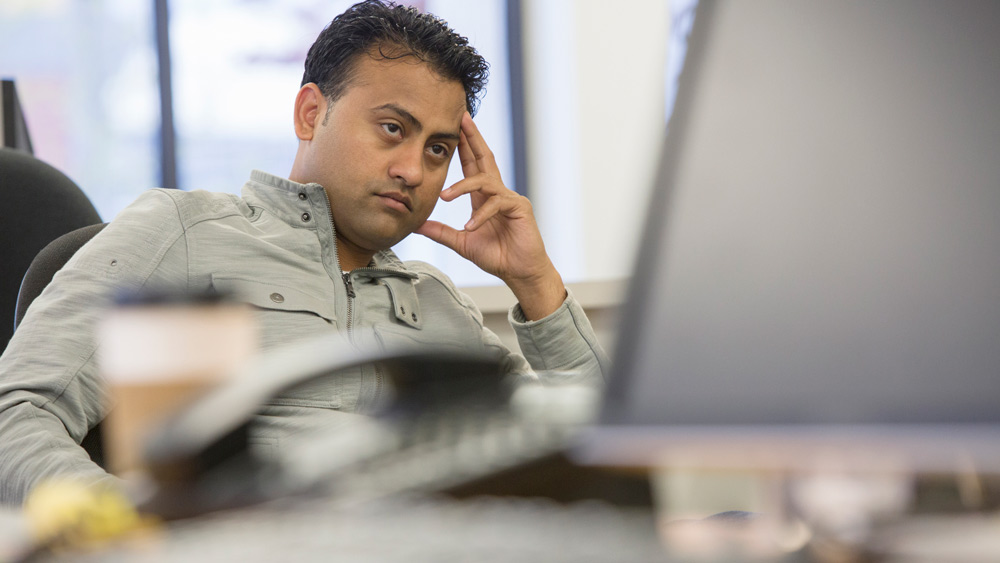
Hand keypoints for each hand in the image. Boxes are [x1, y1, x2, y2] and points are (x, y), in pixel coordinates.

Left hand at [416, 113, 565, 319]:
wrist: (520, 272)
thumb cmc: (496, 256)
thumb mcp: (461, 242)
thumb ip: (441, 232)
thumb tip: (416, 225)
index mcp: (484, 196)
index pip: (472, 164)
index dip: (464, 145)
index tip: (453, 126)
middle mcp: (497, 192)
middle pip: (484, 157)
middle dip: (472, 138)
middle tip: (461, 118)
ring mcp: (510, 198)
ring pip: (485, 181)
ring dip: (462, 186)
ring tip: (445, 197)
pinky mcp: (519, 207)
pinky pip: (496, 204)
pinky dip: (481, 215)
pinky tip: (470, 227)